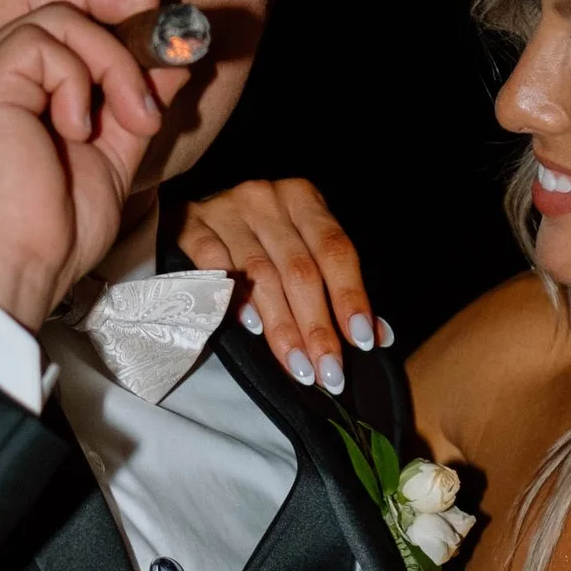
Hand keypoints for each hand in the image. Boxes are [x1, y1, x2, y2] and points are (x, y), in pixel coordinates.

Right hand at [0, 0, 182, 327]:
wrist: (13, 275)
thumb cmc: (48, 235)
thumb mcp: (109, 158)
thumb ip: (133, 103)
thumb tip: (172, 59)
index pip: (31, 14)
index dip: (89, 1)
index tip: (144, 13)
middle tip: (151, 9)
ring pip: (50, 17)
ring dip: (112, 59)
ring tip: (134, 116)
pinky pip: (40, 43)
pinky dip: (82, 79)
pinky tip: (82, 129)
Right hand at [177, 175, 390, 394]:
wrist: (195, 212)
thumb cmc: (260, 236)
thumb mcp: (303, 245)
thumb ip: (337, 285)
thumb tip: (379, 336)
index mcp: (302, 199)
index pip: (335, 250)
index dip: (350, 295)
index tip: (361, 340)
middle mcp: (266, 198)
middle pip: (299, 269)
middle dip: (317, 326)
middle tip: (328, 371)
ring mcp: (226, 210)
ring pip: (260, 275)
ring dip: (282, 327)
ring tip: (298, 366)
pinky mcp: (191, 226)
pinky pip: (214, 265)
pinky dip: (234, 298)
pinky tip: (251, 329)